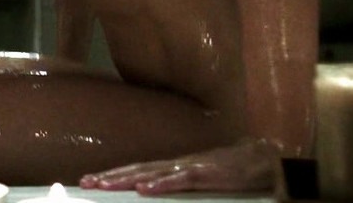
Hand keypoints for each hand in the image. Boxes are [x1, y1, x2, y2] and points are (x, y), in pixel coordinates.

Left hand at [78, 138, 277, 194]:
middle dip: (109, 176)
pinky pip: (179, 180)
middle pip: (136, 170)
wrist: (268, 161)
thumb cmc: (237, 172)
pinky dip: (160, 184)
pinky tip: (143, 188)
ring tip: (102, 184)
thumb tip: (156, 192)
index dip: (115, 175)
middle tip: (84, 182)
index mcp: (175, 167)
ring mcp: (191, 167)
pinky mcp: (206, 174)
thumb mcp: (204, 181)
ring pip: (150, 173)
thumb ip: (182, 184)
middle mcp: (177, 165)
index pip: (138, 170)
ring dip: (124, 179)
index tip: (92, 180)